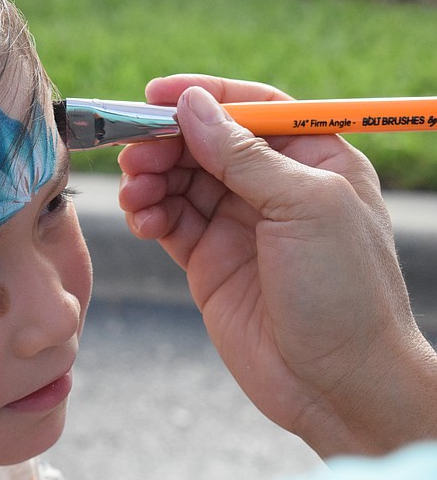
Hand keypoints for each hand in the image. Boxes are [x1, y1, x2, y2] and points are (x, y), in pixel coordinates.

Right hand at [118, 74, 436, 456]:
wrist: (336, 383)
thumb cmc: (344, 291)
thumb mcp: (303, 206)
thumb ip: (243, 155)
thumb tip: (191, 107)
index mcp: (311, 159)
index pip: (249, 108)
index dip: (201, 96)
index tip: (153, 96)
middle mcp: (272, 186)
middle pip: (205, 143)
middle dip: (166, 143)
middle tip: (134, 154)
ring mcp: (237, 224)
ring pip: (180, 181)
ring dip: (151, 179)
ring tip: (136, 193)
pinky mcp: (208, 260)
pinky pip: (169, 221)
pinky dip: (149, 213)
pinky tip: (143, 220)